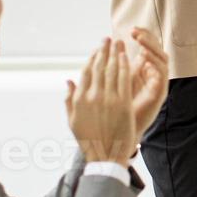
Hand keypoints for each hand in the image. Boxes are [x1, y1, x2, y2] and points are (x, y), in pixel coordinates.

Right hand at [63, 38, 137, 163]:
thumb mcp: (73, 121)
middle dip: (104, 51)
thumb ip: (69, 100)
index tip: (97, 49)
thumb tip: (68, 81)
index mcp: (79, 100)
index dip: (92, 58)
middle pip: (99, 67)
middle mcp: (93, 97)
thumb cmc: (89, 140)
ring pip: (112, 70)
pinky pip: (124, 80)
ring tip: (119, 43)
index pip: (86, 72)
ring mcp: (108, 100)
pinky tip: (128, 57)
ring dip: (116, 54)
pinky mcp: (123, 104)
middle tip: (108, 39)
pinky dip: (126, 66)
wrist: (106, 156)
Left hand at [126, 27, 169, 138]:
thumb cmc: (116, 105)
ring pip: (162, 57)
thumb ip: (116, 63)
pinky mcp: (161, 91)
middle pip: (157, 49)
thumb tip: (110, 44)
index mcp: (144, 68)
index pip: (147, 46)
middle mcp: (154, 73)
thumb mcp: (115, 78)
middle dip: (147, 38)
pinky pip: (162, 72)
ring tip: (140, 39)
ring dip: (151, 47)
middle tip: (135, 31)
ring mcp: (159, 82)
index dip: (142, 35)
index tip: (131, 29)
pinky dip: (154, 62)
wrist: (121, 129)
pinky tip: (144, 56)